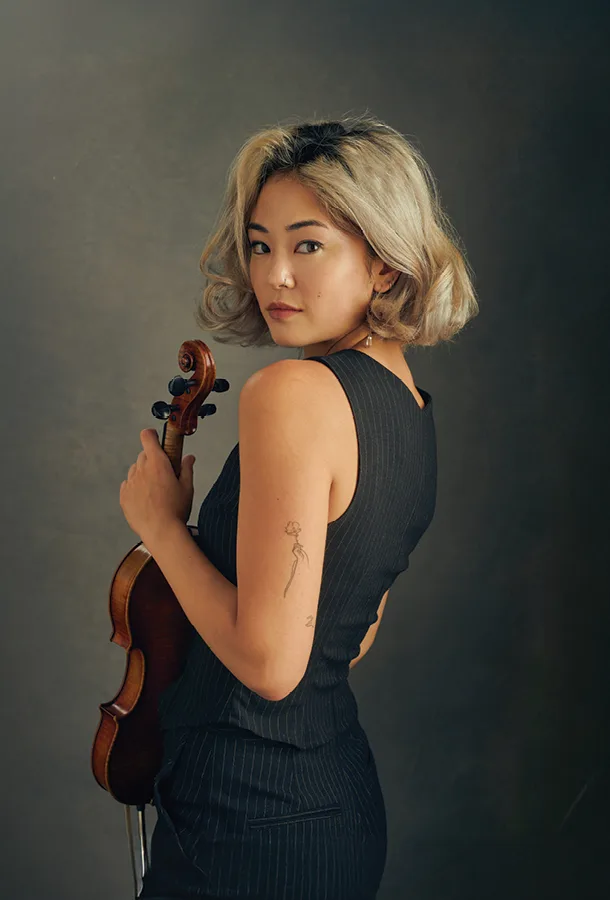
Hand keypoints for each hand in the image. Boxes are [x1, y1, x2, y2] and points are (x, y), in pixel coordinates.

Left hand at [119, 428, 195, 543]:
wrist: (161, 531)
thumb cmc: (176, 510)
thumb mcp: (187, 487)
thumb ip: (186, 468)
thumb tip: (189, 457)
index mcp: (157, 463)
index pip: (147, 437)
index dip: (151, 435)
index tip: (156, 439)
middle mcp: (141, 470)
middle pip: (142, 454)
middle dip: (152, 459)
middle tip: (162, 472)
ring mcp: (130, 483)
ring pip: (134, 469)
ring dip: (142, 473)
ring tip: (154, 489)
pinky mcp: (124, 496)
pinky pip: (128, 485)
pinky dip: (135, 487)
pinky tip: (145, 498)